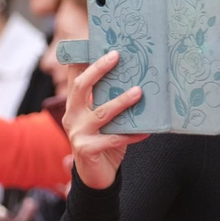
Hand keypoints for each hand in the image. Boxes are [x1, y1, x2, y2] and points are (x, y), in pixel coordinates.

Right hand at [60, 50, 147, 189]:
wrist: (95, 177)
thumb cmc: (103, 141)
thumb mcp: (102, 119)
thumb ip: (107, 101)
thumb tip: (134, 78)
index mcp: (74, 106)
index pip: (75, 77)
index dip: (83, 59)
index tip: (98, 43)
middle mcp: (72, 117)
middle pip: (81, 87)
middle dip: (98, 70)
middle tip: (117, 56)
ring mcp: (77, 133)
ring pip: (101, 113)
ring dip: (121, 101)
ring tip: (138, 92)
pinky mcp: (87, 150)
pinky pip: (113, 139)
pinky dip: (132, 134)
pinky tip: (147, 131)